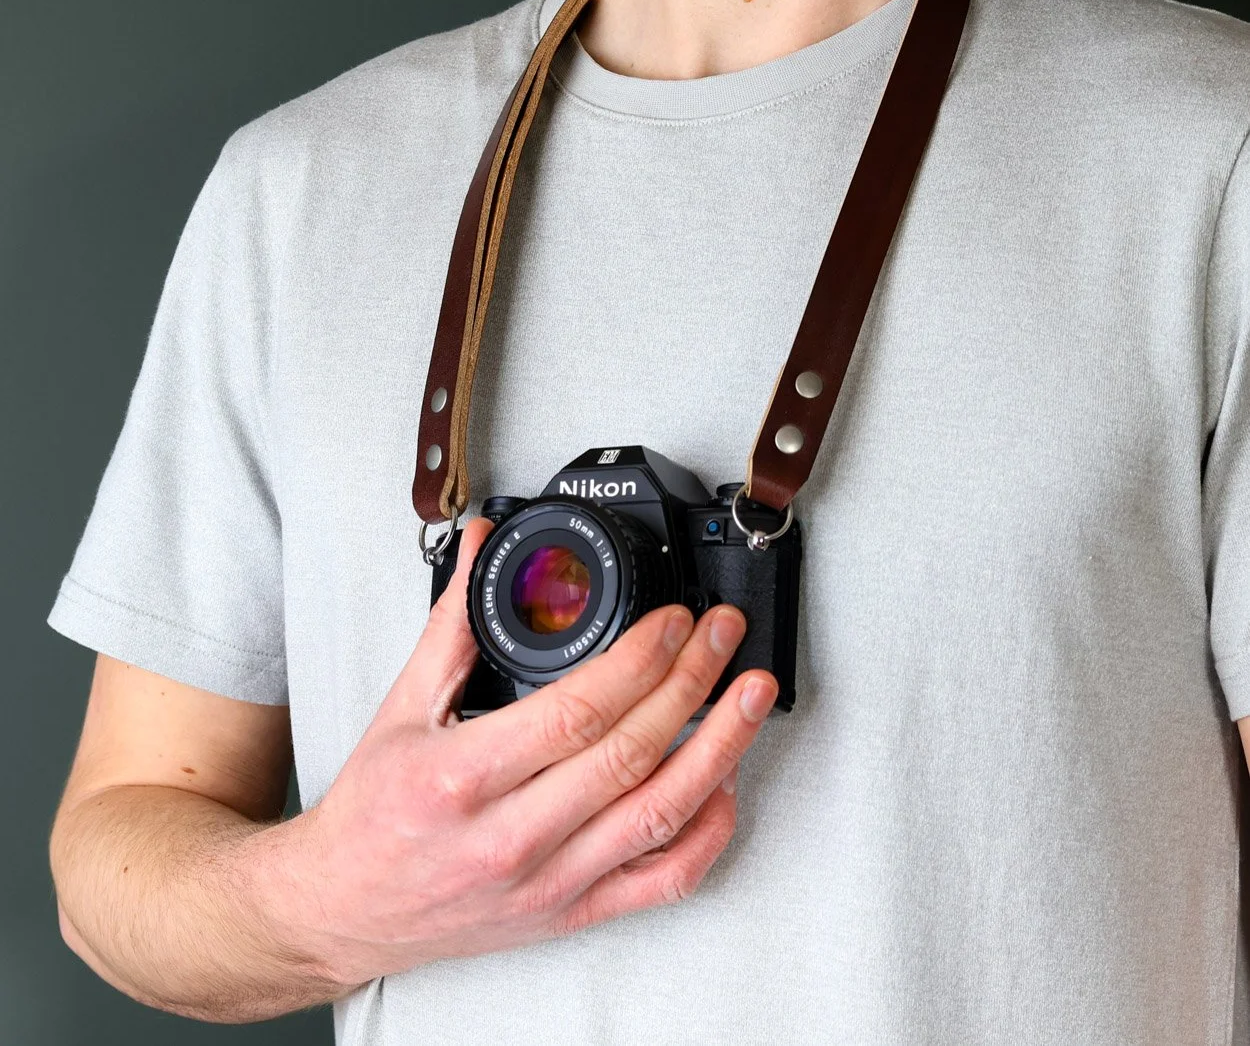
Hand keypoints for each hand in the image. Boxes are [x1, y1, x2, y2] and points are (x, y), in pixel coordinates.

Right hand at [259, 516, 777, 985]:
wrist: (342, 909)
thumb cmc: (372, 812)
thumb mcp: (402, 707)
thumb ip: (451, 623)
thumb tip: (479, 546)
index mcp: (464, 778)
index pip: (575, 714)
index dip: (637, 661)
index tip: (672, 620)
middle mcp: (511, 838)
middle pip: (629, 756)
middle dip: (691, 684)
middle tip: (722, 636)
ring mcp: (548, 883)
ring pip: (658, 816)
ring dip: (719, 750)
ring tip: (751, 696)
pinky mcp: (570, 915)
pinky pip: (659, 883)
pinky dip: (705, 835)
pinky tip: (725, 785)